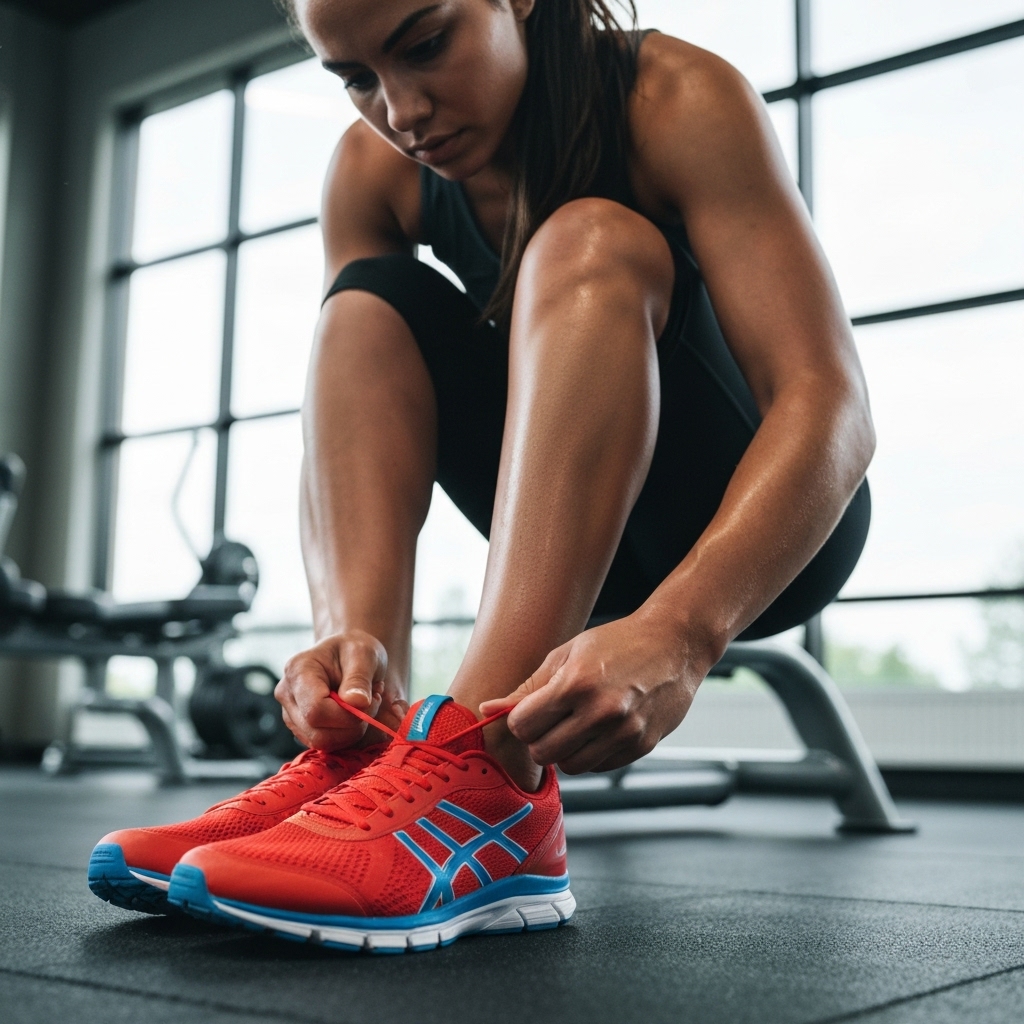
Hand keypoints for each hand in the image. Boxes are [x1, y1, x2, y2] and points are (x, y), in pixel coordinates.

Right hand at [275, 629, 408, 750]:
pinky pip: (326, 744)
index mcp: (298, 671)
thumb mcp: (364, 654)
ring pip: (322, 743)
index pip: (316, 711)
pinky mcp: (301, 728)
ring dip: (352, 730)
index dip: (347, 715)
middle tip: (373, 701)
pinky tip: (354, 713)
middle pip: (317, 733)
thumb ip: (359, 678)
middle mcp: (287, 694)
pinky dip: (346, 734)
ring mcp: (291, 714)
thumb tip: (357, 704)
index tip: (370, 699)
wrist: (348, 654)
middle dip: (353, 725)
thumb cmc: (355, 650)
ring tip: (364, 704)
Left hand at [480, 608, 714, 773]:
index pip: (523, 725)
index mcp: (576, 683)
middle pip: (542, 752)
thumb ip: (527, 688)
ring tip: (575, 724)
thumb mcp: (567, 655)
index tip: (530, 711)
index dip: (520, 720)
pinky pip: (597, 767)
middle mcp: (601, 711)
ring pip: (569, 766)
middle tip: (551, 720)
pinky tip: (598, 730)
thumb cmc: (616, 643)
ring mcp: (623, 732)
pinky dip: (590, 754)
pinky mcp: (641, 746)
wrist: (675, 644)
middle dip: (538, 739)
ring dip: (564, 750)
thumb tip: (487, 710)